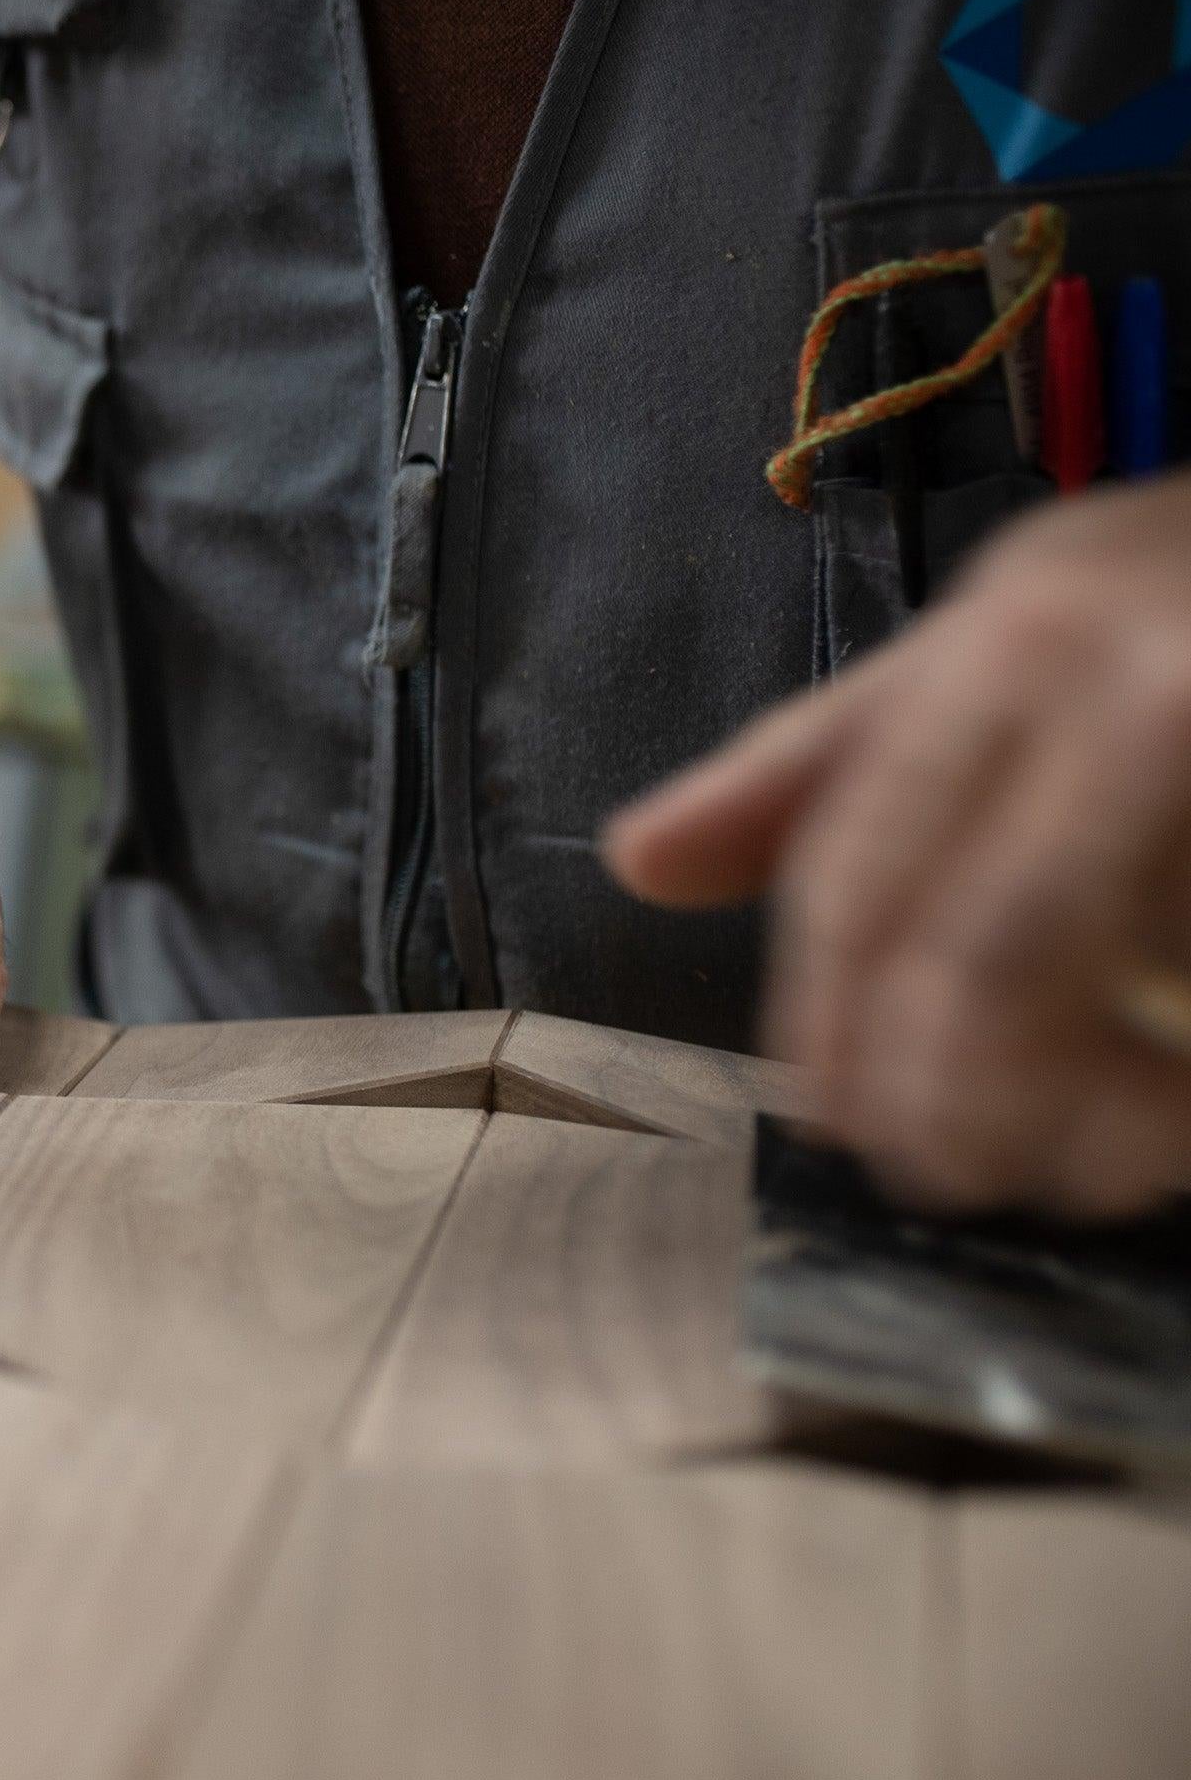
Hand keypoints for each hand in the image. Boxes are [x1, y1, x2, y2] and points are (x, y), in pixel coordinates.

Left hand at [607, 474, 1190, 1216]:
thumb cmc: (1162, 608)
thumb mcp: (993, 636)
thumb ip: (825, 760)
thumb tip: (640, 863)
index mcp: (1016, 645)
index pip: (865, 863)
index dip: (829, 1014)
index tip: (831, 1112)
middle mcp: (1132, 696)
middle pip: (988, 953)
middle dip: (942, 1095)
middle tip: (934, 1169)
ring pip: (1113, 995)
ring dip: (1067, 1120)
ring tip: (1042, 1172)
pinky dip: (1168, 1104)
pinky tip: (1141, 1137)